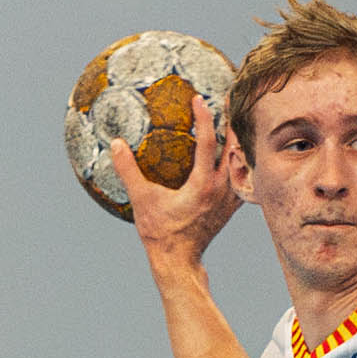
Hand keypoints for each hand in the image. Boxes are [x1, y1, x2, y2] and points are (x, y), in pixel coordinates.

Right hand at [115, 108, 243, 266]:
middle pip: (235, 146)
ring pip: (241, 160)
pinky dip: (238, 158)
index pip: (208, 143)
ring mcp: (230, 198)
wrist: (179, 261)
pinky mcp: (231, 205)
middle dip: (233, 121)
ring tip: (234, 118)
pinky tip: (234, 148)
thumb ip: (128, 170)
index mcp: (203, 185)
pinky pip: (240, 175)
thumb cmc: (160, 232)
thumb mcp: (141, 200)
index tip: (199, 99)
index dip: (204, 118)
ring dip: (238, 138)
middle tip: (229, 97)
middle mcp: (222, 189)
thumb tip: (116, 144)